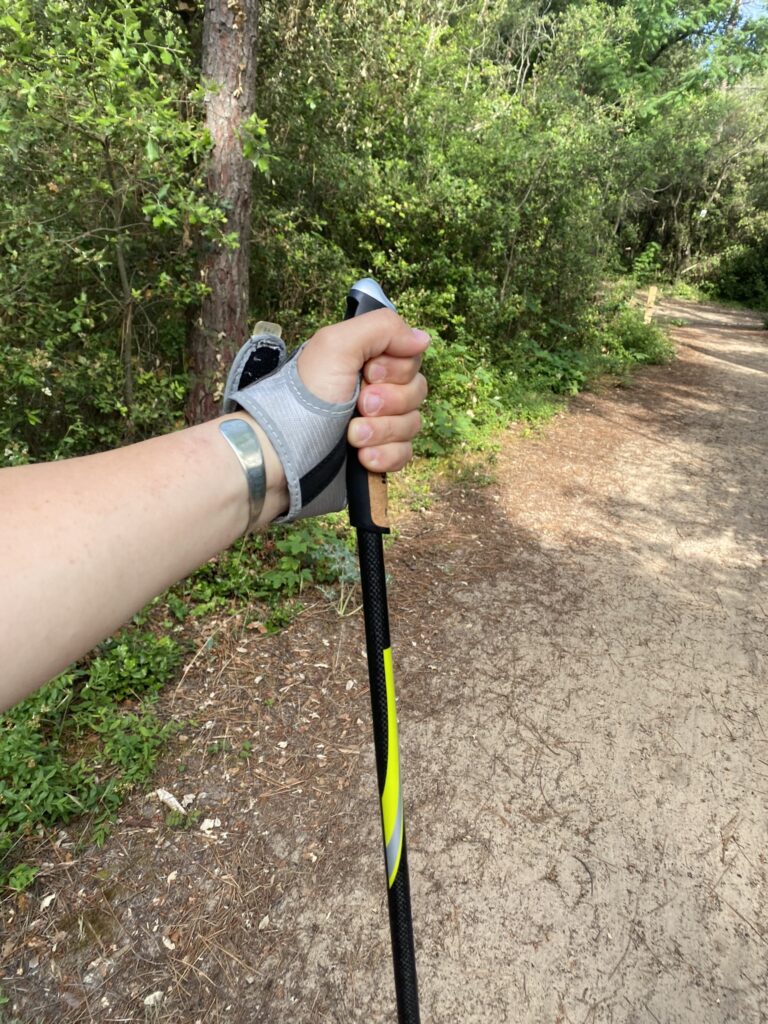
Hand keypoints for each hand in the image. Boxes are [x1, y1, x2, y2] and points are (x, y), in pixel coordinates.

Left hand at [297, 308, 428, 471]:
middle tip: (360, 405)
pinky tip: (363, 457)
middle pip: (416, 391)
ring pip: (412, 424)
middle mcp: (375, 390)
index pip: (410, 359)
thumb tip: (423, 338)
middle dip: (389, 401)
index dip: (396, 368)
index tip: (369, 373)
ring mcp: (378, 424)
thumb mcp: (337, 346)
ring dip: (383, 430)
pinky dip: (386, 455)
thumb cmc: (303, 398)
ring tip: (352, 436)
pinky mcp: (378, 455)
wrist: (283, 453)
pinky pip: (405, 454)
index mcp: (366, 361)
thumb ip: (383, 328)